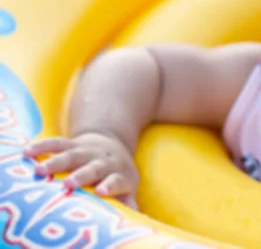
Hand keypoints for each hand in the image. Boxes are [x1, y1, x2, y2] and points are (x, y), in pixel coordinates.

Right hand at [23, 132, 138, 208]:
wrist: (113, 144)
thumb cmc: (118, 174)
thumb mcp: (127, 186)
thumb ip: (127, 202)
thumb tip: (132, 219)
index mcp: (118, 174)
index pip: (116, 180)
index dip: (110, 185)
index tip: (101, 192)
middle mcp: (103, 161)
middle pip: (92, 168)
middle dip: (81, 175)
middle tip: (68, 183)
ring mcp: (87, 151)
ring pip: (71, 155)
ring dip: (56, 162)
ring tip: (40, 170)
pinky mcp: (72, 144)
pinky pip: (57, 143)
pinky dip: (42, 146)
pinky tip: (27, 152)